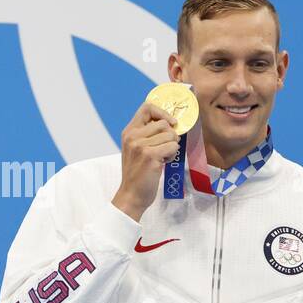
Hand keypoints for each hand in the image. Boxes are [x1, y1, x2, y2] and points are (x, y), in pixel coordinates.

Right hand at [112, 99, 180, 221]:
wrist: (131, 195)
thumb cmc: (137, 173)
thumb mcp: (136, 149)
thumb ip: (147, 134)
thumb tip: (170, 123)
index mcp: (129, 132)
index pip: (147, 107)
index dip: (162, 112)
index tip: (170, 123)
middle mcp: (133, 136)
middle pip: (163, 123)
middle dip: (170, 136)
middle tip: (165, 149)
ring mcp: (140, 146)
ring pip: (171, 135)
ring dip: (172, 147)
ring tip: (163, 157)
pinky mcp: (150, 156)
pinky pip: (173, 147)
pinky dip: (172, 155)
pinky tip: (164, 163)